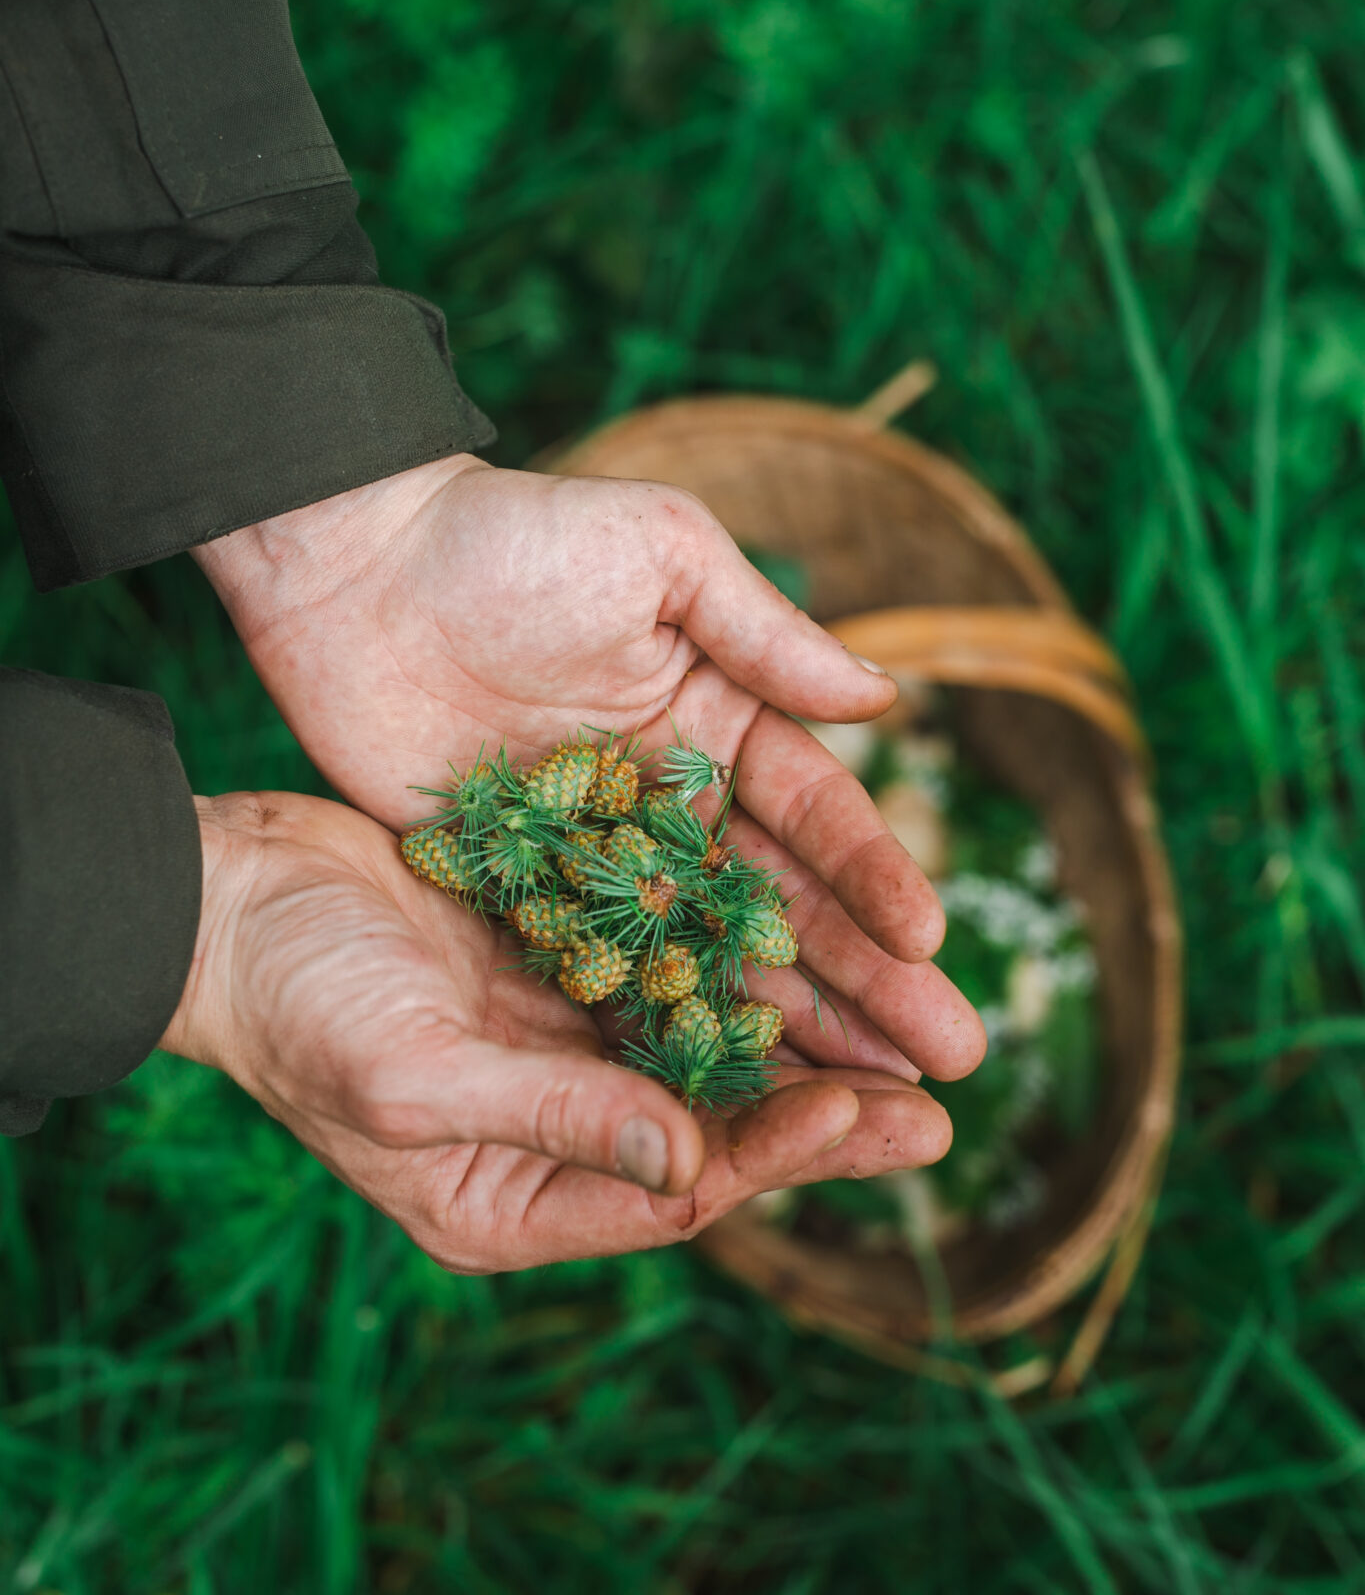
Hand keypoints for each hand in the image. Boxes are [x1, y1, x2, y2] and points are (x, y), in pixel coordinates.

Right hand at [166, 791, 953, 1271]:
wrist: (229, 900)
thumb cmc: (299, 1007)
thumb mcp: (417, 1079)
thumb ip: (555, 1121)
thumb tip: (693, 1169)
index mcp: (511, 1196)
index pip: (676, 1191)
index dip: (776, 1151)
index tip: (869, 1112)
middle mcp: (550, 1125)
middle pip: (713, 1123)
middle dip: (823, 1100)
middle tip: (944, 1081)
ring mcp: (555, 1036)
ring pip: (703, 1038)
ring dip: (795, 1022)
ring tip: (903, 1008)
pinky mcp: (551, 956)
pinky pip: (663, 960)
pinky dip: (729, 949)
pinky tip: (799, 924)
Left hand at [195, 457, 985, 1086]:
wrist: (354, 563)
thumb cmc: (513, 537)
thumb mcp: (659, 552)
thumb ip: (765, 635)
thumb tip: (888, 702)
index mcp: (718, 715)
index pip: (815, 811)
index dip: (873, 876)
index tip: (928, 941)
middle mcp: (672, 797)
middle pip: (781, 903)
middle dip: (863, 979)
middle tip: (946, 1057)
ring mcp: (597, 854)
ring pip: (704, 954)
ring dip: (781, 1024)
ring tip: (860, 1101)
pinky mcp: (518, 889)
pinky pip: (594, 971)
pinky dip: (651, 1028)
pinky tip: (709, 1095)